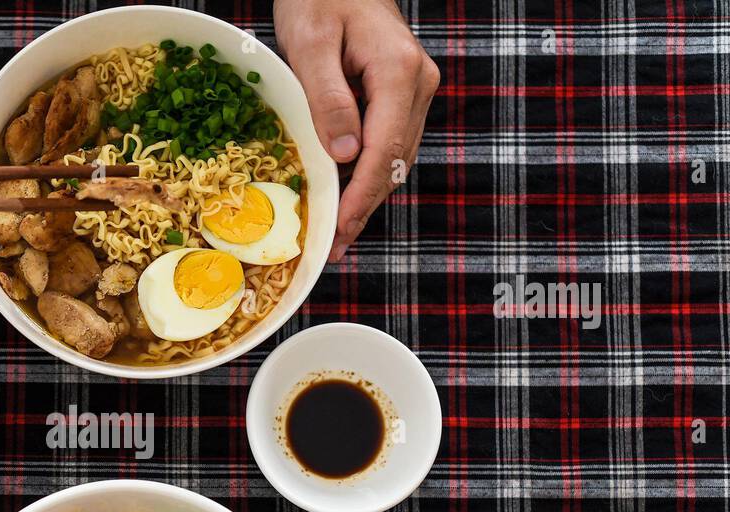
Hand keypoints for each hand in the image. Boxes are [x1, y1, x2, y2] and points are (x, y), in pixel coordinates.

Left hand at [274, 0, 439, 261]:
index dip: (361, 198)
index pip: (384, 151)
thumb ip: (329, 99)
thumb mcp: (311, 44)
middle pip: (394, 162)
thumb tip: (346, 156)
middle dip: (364, 209)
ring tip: (337, 235)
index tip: (338, 232)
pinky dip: (368, 175)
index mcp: (399, 72)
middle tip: (333, 248)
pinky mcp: (404, 94)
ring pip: (395, 159)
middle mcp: (418, 85)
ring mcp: (416, 90)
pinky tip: (345, 199)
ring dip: (367, 198)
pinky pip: (388, 144)